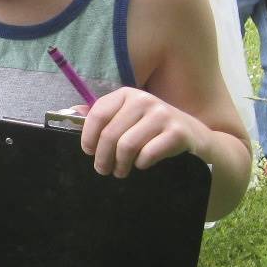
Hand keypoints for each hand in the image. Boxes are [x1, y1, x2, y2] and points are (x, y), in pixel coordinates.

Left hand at [80, 88, 205, 177]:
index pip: (98, 114)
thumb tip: (71, 112)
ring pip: (126, 146)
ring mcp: (162, 115)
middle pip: (110, 134)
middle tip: (104, 170)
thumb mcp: (129, 118)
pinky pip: (147, 154)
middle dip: (103, 158)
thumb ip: (104, 116)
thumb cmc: (154, 130)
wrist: (195, 137)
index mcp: (127, 94)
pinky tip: (142, 165)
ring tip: (120, 171)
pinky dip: (141, 164)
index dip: (88, 137)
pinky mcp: (177, 133)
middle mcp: (144, 100)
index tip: (89, 152)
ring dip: (120, 165)